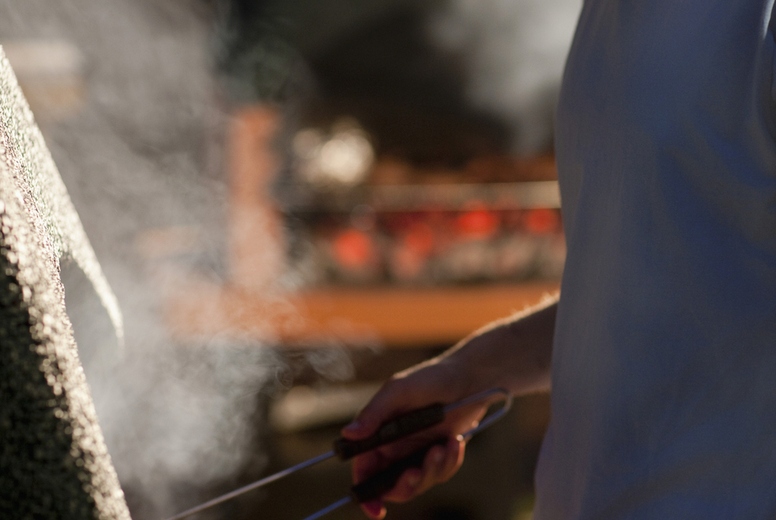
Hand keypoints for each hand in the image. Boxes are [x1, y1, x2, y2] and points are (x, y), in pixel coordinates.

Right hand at [341, 357, 485, 518]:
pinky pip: (442, 472)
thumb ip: (375, 413)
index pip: (364, 467)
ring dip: (433, 469)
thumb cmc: (431, 377)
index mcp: (379, 432)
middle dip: (406, 485)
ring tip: (444, 446)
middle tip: (417, 472)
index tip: (375, 508)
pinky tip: (455, 441)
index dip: (366, 491)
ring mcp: (418, 451)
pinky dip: (450, 461)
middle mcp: (396, 446)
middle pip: (392, 483)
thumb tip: (348, 434)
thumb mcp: (400, 390)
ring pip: (420, 482)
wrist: (470, 377)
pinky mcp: (440, 453)